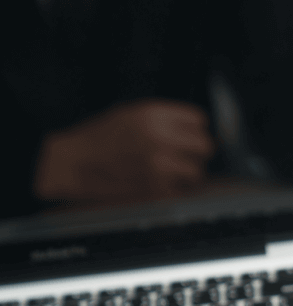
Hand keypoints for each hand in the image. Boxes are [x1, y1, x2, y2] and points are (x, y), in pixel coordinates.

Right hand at [34, 100, 214, 203]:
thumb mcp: (130, 114)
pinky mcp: (155, 189)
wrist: (73, 164)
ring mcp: (159, 165)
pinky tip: (162, 184)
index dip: (197, 130)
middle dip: (198, 152)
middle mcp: (159, 138)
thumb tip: (192, 128)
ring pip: (197, 171)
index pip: (200, 120)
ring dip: (189, 173)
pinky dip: (175, 190)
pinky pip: (181, 190)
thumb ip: (163, 120)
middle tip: (189, 156)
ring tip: (175, 173)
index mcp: (153, 115)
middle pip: (205, 146)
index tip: (192, 137)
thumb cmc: (99, 139)